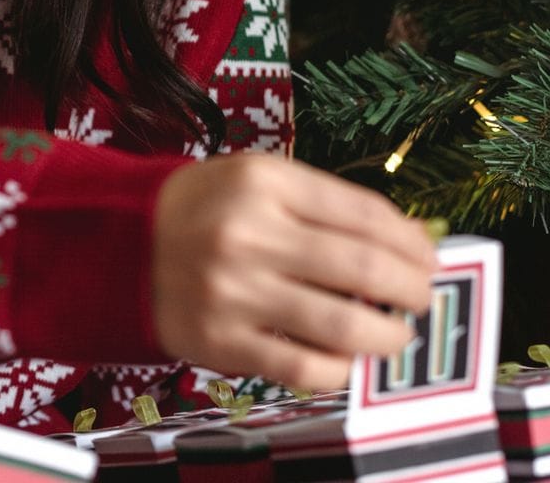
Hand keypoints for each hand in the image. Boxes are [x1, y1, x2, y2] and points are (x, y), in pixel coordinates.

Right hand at [150, 152, 439, 391]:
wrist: (119, 244)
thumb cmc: (203, 209)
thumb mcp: (259, 180)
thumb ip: (328, 205)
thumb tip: (412, 239)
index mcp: (263, 182)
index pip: (364, 214)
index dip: (412, 240)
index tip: (430, 257)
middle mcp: (248, 234)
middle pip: (363, 268)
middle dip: (412, 288)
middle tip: (422, 297)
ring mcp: (233, 292)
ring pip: (341, 324)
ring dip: (387, 334)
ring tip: (397, 334)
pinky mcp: (220, 341)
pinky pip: (302, 367)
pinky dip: (339, 369)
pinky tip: (348, 360)